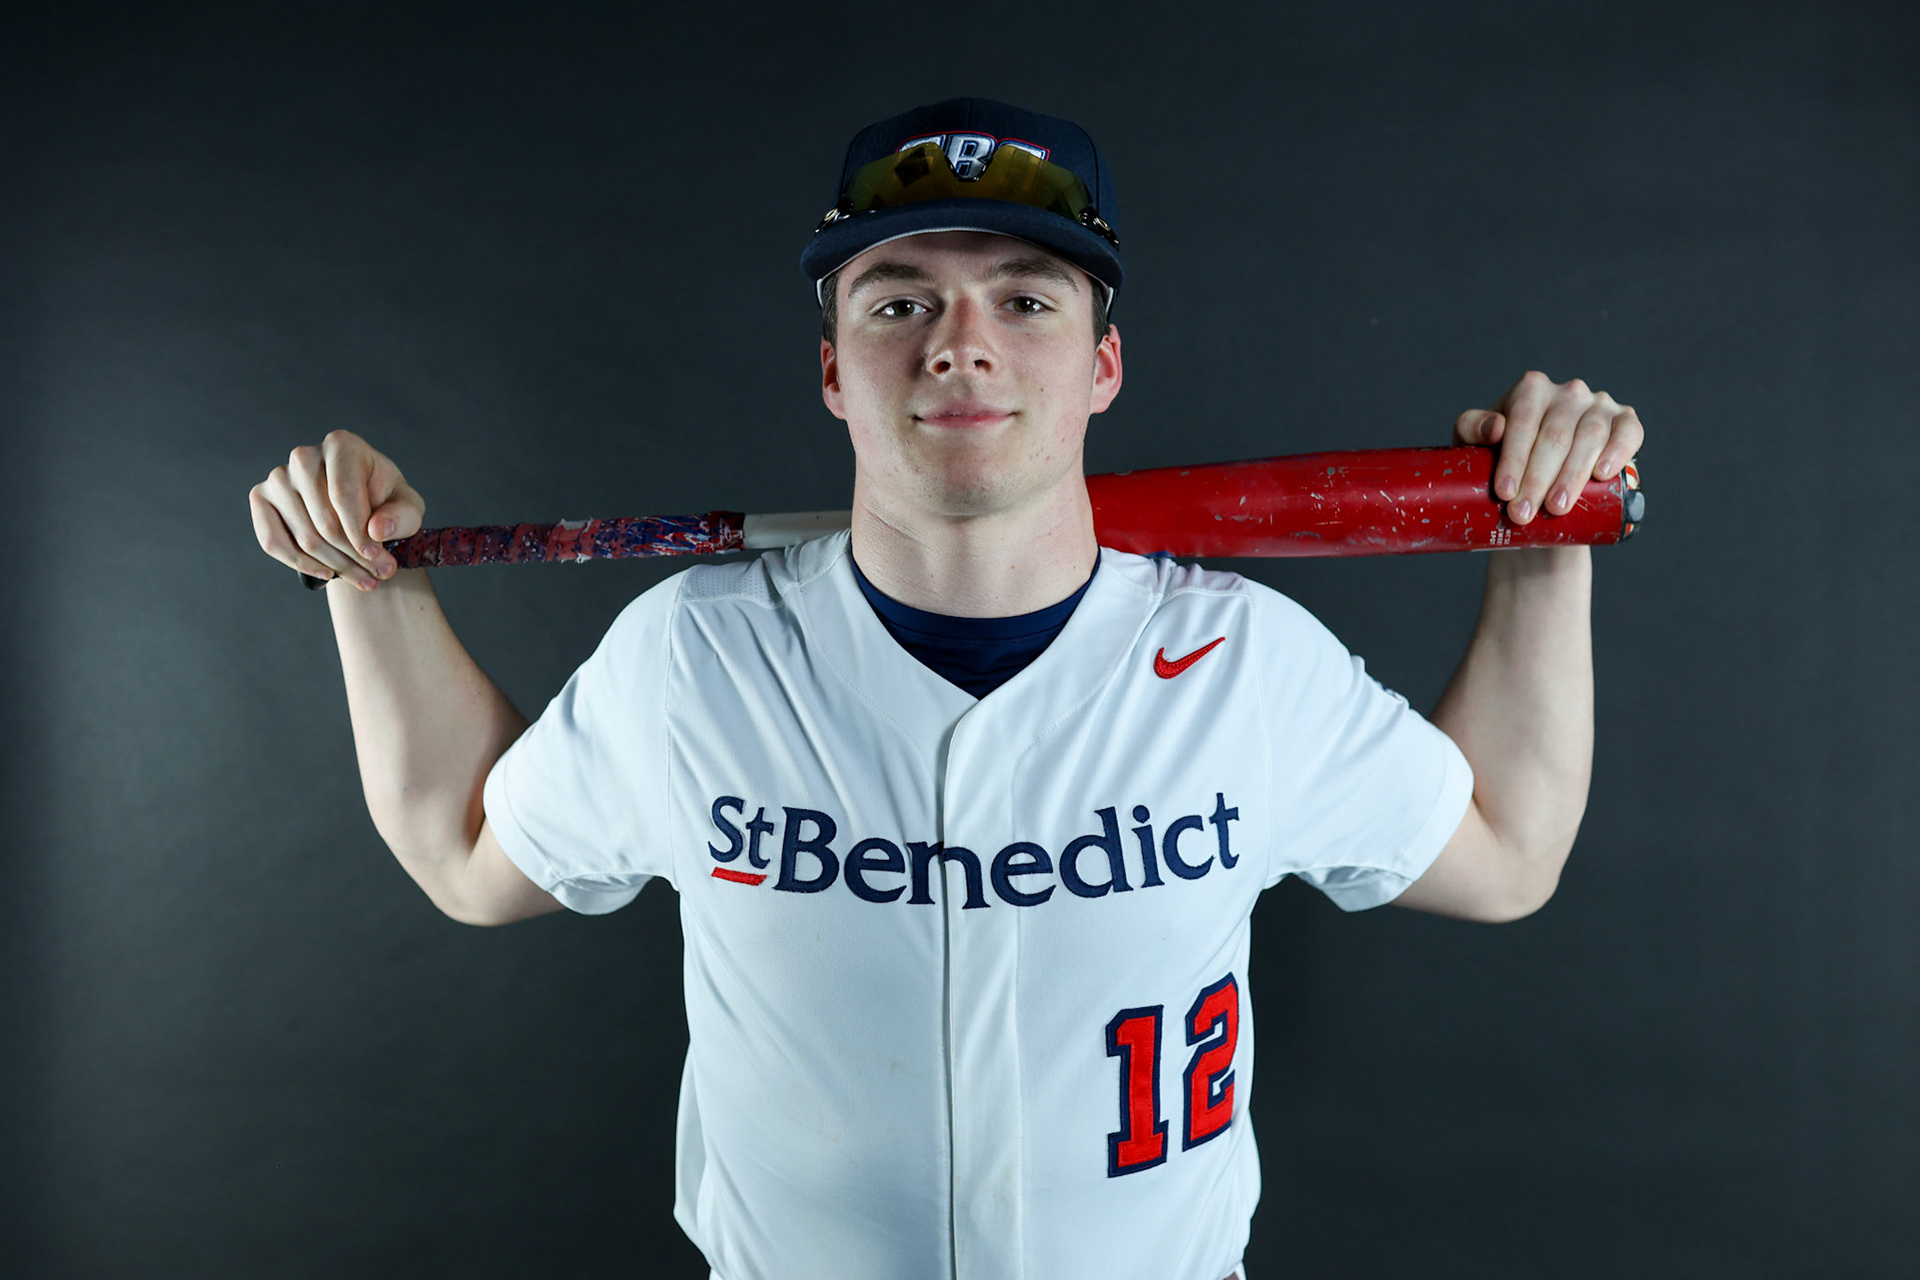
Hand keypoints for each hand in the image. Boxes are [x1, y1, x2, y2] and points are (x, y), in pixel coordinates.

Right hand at [248, 430, 424, 589]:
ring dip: (336, 566)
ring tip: (364, 579)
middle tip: (380, 575)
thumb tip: (376, 530)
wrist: (361, 508)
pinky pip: (272, 541)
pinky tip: (328, 573)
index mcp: (342, 445)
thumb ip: (401, 516)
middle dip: (355, 556)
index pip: (343, 493)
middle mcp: (304, 456)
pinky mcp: (261, 498)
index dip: (359, 532)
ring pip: (304, 537)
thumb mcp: (408, 507)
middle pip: (325, 521)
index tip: (378, 557)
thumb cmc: (386, 503)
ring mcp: (278, 477)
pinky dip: (301, 564)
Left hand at [1454, 371, 1643, 525]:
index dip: (1514, 458)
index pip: (1522, 421)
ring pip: (1589, 437)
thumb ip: (1471, 428)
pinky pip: (1628, 432)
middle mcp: (1568, 392)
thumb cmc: (1502, 463)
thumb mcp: (1476, 446)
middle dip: (1537, 478)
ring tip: (1555, 508)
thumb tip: (1495, 427)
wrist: (1540, 489)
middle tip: (1522, 514)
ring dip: (1571, 475)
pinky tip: (1602, 474)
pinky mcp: (1625, 422)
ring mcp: (1599, 405)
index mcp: (1531, 390)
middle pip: (1554, 435)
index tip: (1504, 493)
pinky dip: (1617, 452)